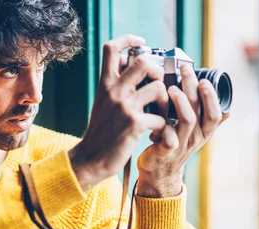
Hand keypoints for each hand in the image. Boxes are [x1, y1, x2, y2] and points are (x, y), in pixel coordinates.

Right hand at [69, 34, 167, 191]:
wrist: (91, 159)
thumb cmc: (101, 132)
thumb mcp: (102, 102)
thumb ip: (115, 85)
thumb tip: (128, 65)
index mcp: (105, 84)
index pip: (112, 48)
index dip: (128, 39)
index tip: (141, 42)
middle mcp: (114, 91)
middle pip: (143, 62)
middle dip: (158, 71)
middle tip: (158, 85)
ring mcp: (124, 107)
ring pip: (159, 88)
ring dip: (167, 101)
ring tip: (162, 113)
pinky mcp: (134, 125)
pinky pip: (161, 117)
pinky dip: (163, 126)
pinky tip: (156, 133)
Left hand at [136, 64, 229, 196]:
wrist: (159, 171)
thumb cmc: (175, 144)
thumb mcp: (195, 133)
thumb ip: (207, 119)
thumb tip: (225, 103)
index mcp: (205, 131)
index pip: (217, 113)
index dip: (211, 95)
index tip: (203, 79)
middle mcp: (197, 138)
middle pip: (200, 110)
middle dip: (193, 86)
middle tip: (184, 69)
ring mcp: (182, 145)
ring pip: (187, 120)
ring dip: (180, 101)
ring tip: (171, 88)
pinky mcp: (166, 151)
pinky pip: (169, 137)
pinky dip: (165, 125)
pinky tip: (157, 114)